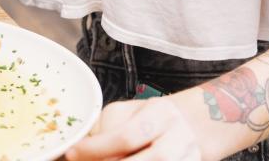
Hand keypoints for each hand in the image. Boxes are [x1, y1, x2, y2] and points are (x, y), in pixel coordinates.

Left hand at [66, 97, 201, 160]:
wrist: (197, 124)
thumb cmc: (154, 119)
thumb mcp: (131, 112)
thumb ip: (107, 128)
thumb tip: (77, 151)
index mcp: (159, 113)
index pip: (125, 135)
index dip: (95, 148)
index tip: (71, 153)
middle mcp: (177, 136)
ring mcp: (188, 156)